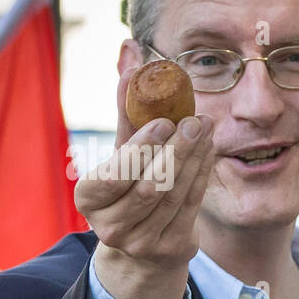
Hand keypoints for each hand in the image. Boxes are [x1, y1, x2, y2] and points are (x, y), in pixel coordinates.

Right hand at [75, 66, 213, 298]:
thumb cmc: (130, 183)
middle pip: (150, 184)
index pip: (114, 174)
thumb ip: (127, 106)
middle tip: (197, 120)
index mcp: (89, 198)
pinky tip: (209, 151)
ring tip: (207, 128)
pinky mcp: (171, 248)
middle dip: (177, 150)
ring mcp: (142, 242)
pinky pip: (192, 205)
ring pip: (175, 193)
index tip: (164, 121)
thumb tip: (131, 50)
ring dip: (195, 158)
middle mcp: (111, 226)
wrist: (143, 244)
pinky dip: (203, 175)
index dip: (141, 148)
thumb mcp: (123, 148)